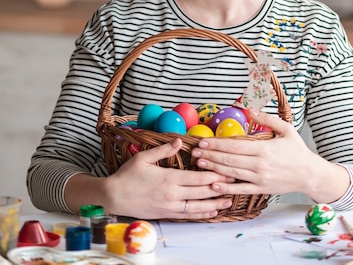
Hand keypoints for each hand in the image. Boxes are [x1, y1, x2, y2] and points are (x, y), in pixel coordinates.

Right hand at [105, 138, 232, 219]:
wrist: (113, 197)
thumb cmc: (127, 176)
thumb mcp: (144, 158)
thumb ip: (163, 149)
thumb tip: (180, 141)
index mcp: (169, 178)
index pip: (197, 178)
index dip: (214, 175)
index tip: (227, 170)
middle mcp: (172, 195)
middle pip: (201, 192)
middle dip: (219, 188)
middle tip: (235, 184)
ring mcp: (170, 207)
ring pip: (197, 207)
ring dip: (214, 204)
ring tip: (228, 201)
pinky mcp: (166, 214)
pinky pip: (187, 216)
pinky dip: (201, 214)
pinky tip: (211, 212)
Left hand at [190, 110, 318, 196]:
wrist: (310, 174)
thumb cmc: (298, 150)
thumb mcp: (286, 129)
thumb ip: (267, 119)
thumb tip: (250, 109)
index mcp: (264, 149)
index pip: (235, 146)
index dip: (217, 143)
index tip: (204, 141)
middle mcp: (260, 164)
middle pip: (230, 159)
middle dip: (211, 155)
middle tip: (195, 151)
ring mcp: (260, 179)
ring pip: (232, 173)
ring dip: (215, 168)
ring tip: (200, 163)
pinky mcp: (262, 190)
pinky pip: (241, 190)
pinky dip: (227, 188)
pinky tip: (215, 185)